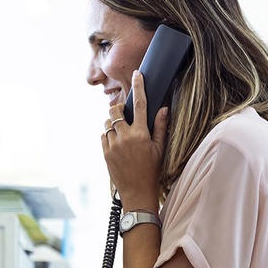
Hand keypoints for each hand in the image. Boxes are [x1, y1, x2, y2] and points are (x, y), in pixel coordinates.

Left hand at [101, 70, 166, 208]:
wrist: (137, 193)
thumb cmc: (152, 171)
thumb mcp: (160, 149)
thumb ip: (161, 127)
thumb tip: (164, 108)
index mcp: (141, 134)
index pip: (140, 105)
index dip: (139, 87)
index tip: (137, 74)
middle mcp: (125, 137)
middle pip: (116, 110)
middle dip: (120, 108)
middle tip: (126, 114)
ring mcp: (113, 145)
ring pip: (108, 122)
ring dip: (114, 123)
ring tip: (123, 133)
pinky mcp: (105, 152)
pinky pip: (103, 135)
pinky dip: (109, 135)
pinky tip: (118, 144)